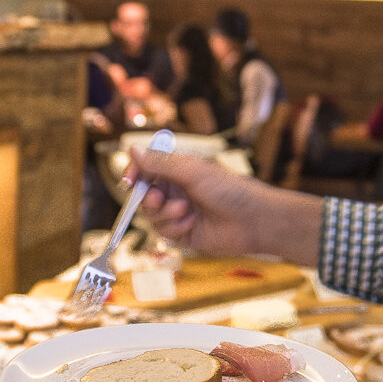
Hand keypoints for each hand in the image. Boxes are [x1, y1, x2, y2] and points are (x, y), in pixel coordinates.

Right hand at [126, 146, 324, 263]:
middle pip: (144, 195)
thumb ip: (160, 163)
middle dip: (148, 198)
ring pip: (152, 215)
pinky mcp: (183, 233)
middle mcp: (175, 190)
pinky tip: (192, 223)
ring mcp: (178, 212)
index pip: (145, 170)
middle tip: (158, 198)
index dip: (134, 174)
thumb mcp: (191, 171)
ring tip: (185, 211)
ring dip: (165, 214)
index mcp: (177, 171)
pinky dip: (175, 227)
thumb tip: (132, 148)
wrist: (252, 220)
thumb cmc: (228, 189)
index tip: (130, 180)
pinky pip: (164, 231)